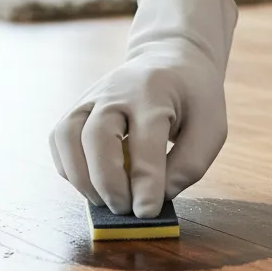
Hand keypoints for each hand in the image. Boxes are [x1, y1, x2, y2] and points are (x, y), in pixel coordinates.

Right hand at [49, 0, 236, 217]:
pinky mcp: (77, 106)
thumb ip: (189, 165)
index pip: (145, 141)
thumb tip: (156, 197)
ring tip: (104, 202)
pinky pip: (59, 139)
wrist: (170, 58)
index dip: (145, 182)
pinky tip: (91, 185)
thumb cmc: (193, 98)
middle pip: (97, 136)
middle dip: (108, 181)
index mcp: (155, 93)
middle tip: (125, 209)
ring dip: (81, 177)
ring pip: (68, 135)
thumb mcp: (211, 127)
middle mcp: (117, 91)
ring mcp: (91, 96)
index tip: (148, 212)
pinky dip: (69, 167)